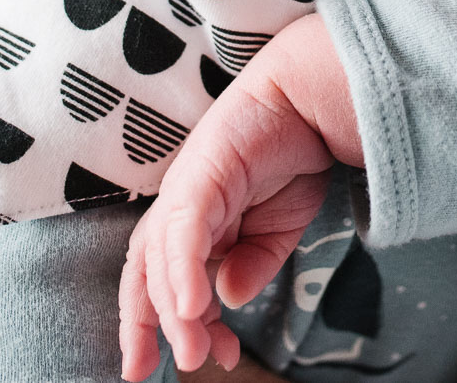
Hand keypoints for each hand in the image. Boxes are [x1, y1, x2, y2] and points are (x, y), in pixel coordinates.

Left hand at [118, 15, 362, 378]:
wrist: (312, 100)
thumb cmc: (292, 156)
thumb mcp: (278, 230)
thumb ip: (251, 265)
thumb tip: (227, 300)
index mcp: (192, 223)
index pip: (160, 281)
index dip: (166, 326)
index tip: (197, 362)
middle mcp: (177, 209)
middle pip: (144, 276)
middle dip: (149, 328)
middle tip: (182, 367)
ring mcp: (183, 192)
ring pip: (161, 262)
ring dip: (175, 312)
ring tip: (196, 352)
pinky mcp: (198, 177)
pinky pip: (183, 233)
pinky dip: (182, 272)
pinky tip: (192, 307)